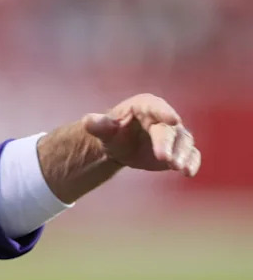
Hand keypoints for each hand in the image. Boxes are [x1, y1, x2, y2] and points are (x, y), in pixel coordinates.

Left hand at [83, 93, 200, 176]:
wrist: (120, 146)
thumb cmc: (112, 132)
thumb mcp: (102, 129)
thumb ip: (97, 125)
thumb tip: (88, 121)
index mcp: (145, 106)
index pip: (155, 107)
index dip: (164, 112)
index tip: (173, 120)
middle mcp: (163, 118)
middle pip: (168, 130)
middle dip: (167, 143)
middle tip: (165, 158)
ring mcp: (174, 134)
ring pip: (183, 142)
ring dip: (183, 155)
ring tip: (177, 168)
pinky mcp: (179, 150)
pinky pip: (191, 154)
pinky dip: (192, 162)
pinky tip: (189, 173)